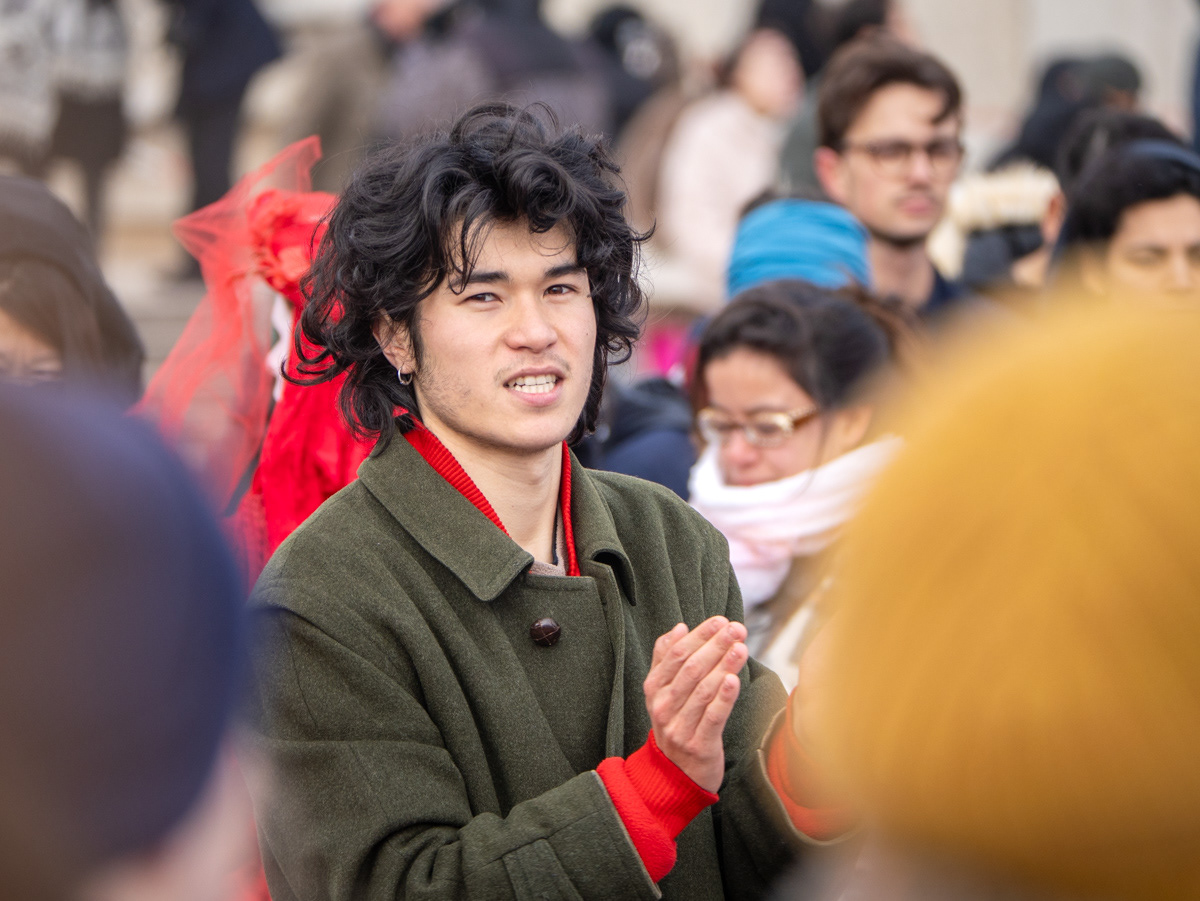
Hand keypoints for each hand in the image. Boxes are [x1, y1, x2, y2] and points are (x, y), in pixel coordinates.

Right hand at [644, 616, 748, 792]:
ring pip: (703, 690)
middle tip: (737, 629)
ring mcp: (679, 727)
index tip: (720, 621)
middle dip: (716, 645)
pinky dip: (723, 697)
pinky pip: (712, 717)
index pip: (676, 654)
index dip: (699, 635)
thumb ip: (665, 659)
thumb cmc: (676, 723)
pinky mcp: (699, 745)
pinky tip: (734, 679)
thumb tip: (678, 628)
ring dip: (724, 665)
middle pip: (691, 669)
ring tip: (741, 647)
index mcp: (655, 689)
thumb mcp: (663, 692)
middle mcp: (664, 706)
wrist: (675, 775)